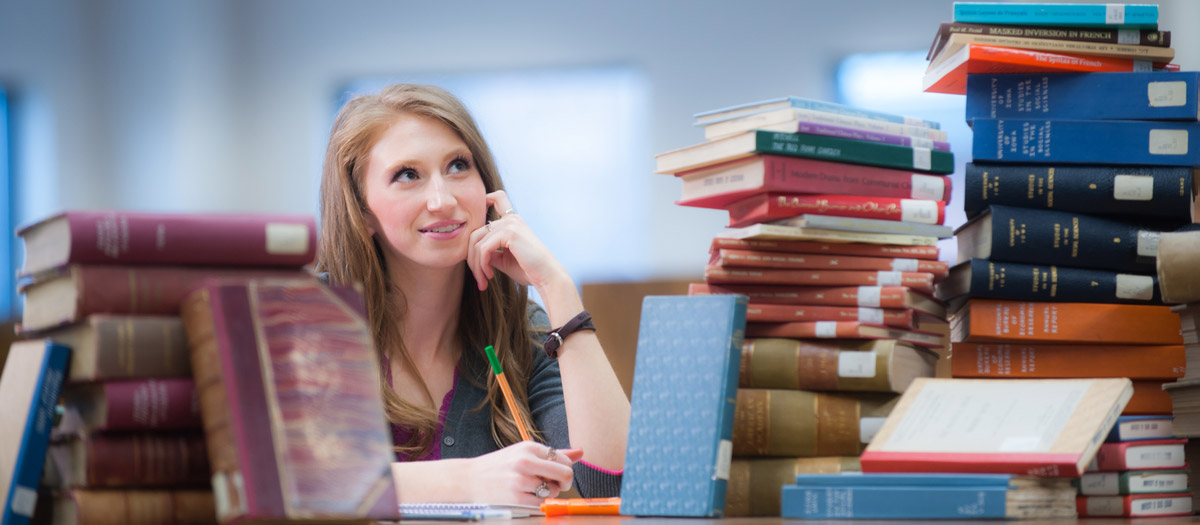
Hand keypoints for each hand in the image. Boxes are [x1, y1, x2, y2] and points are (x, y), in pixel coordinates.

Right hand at [463, 441, 580, 504]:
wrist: (469, 480)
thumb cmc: (500, 466)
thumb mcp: (524, 453)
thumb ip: (553, 454)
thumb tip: (581, 451)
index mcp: (529, 447)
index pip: (564, 459)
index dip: (564, 469)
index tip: (554, 474)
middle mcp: (525, 462)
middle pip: (565, 474)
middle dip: (565, 482)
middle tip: (555, 485)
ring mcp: (520, 481)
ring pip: (553, 491)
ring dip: (547, 494)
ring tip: (530, 489)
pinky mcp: (516, 499)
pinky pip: (541, 504)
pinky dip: (538, 504)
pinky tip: (525, 498)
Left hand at [467, 190, 567, 292]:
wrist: (547, 276)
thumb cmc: (528, 270)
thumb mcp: (503, 259)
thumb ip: (489, 252)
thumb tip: (472, 253)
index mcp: (512, 222)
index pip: (498, 198)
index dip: (486, 199)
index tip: (477, 218)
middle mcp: (511, 219)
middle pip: (475, 232)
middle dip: (471, 257)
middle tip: (479, 277)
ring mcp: (510, 224)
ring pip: (476, 242)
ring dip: (476, 265)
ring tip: (483, 280)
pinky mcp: (509, 232)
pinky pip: (483, 249)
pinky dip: (482, 265)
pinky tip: (490, 275)